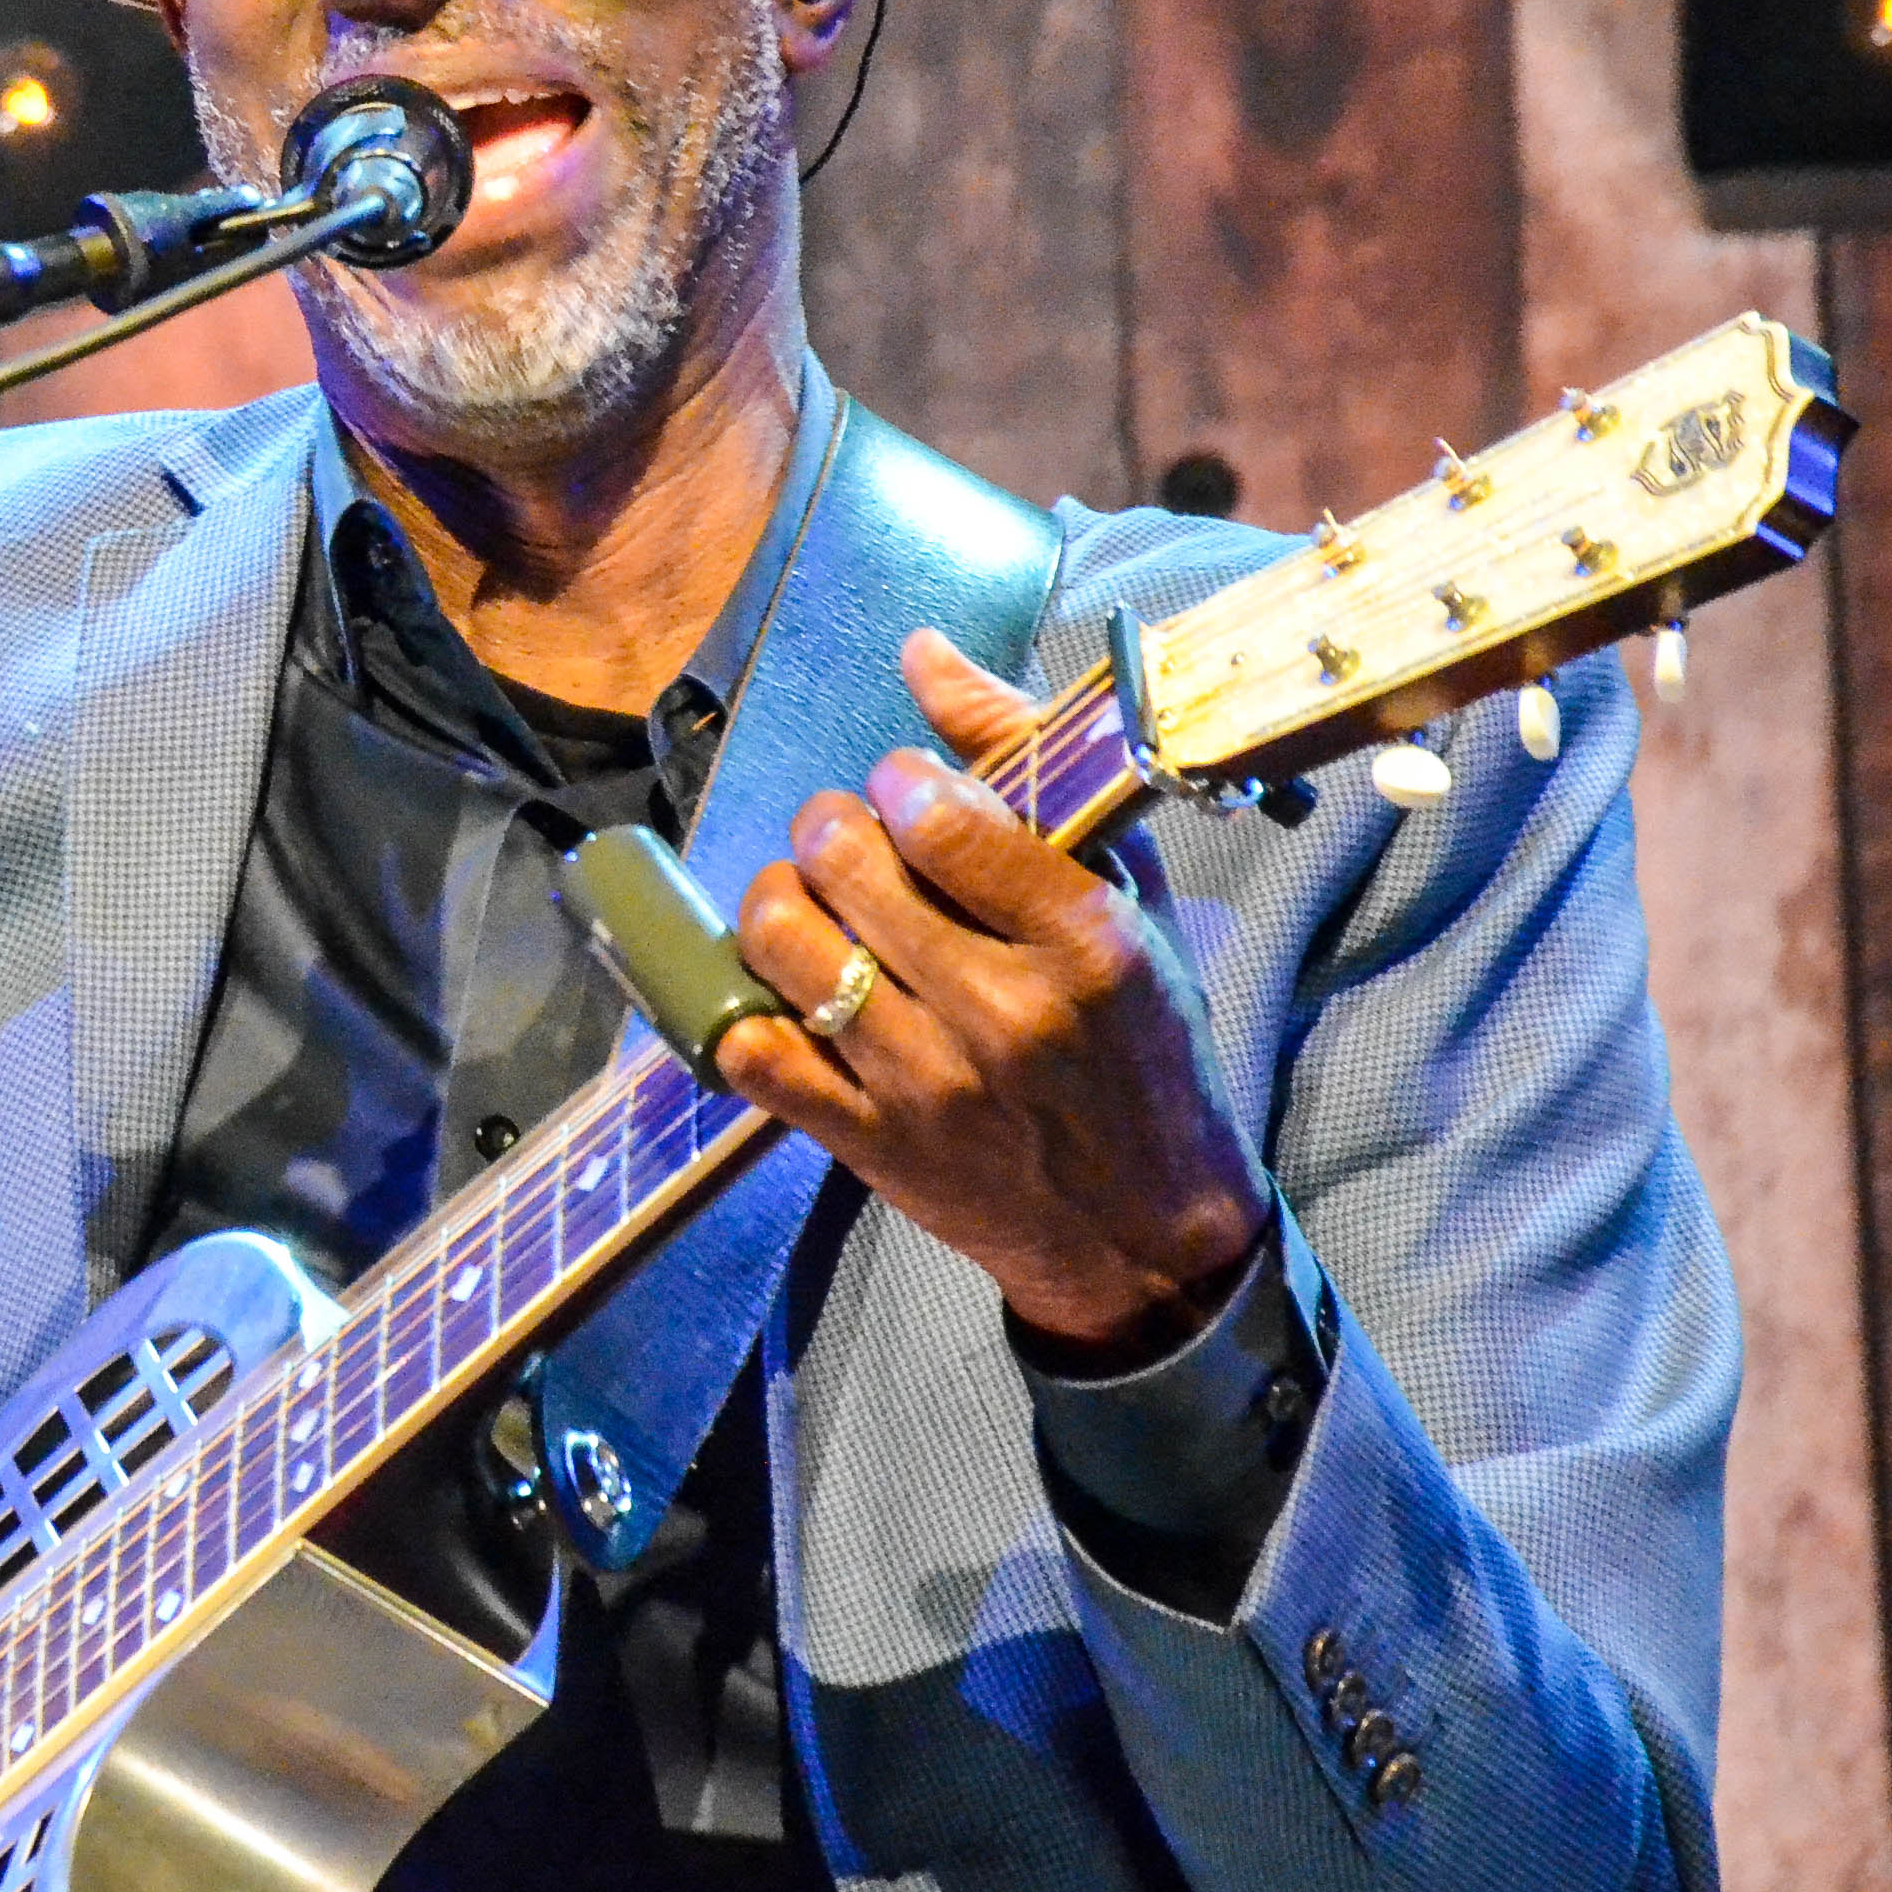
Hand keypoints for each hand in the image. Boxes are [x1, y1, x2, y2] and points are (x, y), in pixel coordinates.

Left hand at [712, 628, 1270, 1359]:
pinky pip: (749, 1049)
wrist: (1146, 1238)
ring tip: (816, 905)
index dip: (901, 779)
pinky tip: (788, 986)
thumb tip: (923, 653)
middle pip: (843, 859)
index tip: (912, 793)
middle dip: (833, 824)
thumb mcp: (1126, 903)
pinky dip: (745, 1003)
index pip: (943, 813)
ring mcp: (924, 1085)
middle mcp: (1003, 1013)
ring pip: (783, 942)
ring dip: (781, 899)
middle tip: (856, 842)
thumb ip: (1028, 769)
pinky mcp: (864, 1144)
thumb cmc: (1144, 1050)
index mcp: (1086, 945)